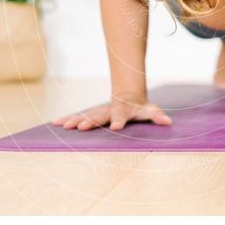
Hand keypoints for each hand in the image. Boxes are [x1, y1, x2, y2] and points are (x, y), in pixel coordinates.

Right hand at [51, 93, 172, 130]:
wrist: (129, 97)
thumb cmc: (141, 108)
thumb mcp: (151, 111)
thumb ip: (157, 116)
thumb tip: (168, 122)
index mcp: (123, 110)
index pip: (121, 116)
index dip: (119, 121)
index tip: (116, 128)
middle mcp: (109, 110)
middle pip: (99, 115)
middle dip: (90, 121)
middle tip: (82, 127)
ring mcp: (99, 112)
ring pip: (86, 115)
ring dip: (75, 120)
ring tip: (64, 126)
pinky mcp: (92, 115)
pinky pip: (78, 117)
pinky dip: (68, 119)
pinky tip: (55, 123)